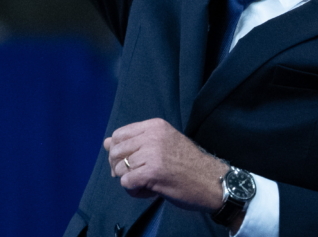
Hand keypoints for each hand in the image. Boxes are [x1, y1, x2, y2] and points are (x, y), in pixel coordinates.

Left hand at [103, 118, 228, 212]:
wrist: (211, 181)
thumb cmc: (189, 164)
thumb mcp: (163, 145)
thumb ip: (135, 142)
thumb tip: (106, 142)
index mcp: (156, 126)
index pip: (119, 134)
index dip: (119, 151)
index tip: (131, 161)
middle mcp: (152, 136)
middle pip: (115, 152)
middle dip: (120, 168)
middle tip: (137, 176)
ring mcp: (152, 153)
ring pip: (118, 169)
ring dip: (129, 180)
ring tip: (147, 183)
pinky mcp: (151, 172)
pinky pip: (126, 182)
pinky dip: (134, 190)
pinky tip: (148, 190)